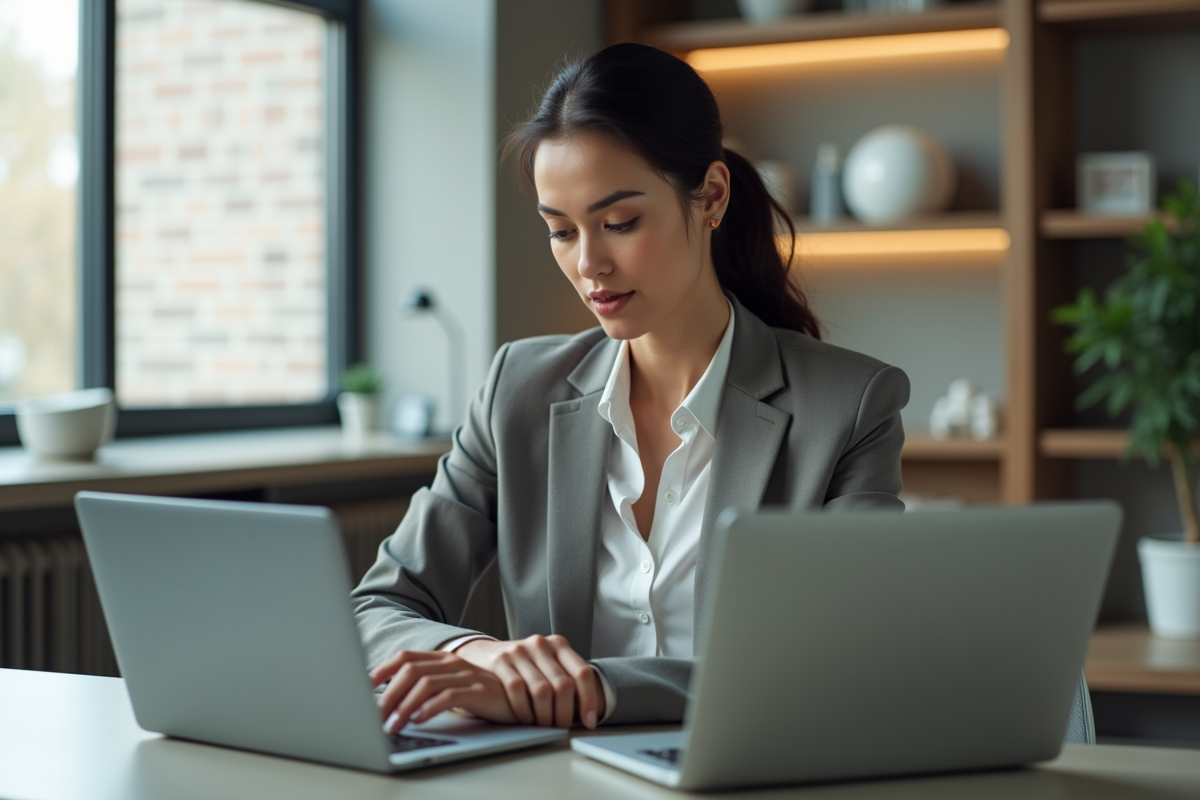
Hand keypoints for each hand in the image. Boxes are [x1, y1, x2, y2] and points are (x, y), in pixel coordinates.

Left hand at [370, 650, 517, 733]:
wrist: (518, 699)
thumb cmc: (479, 697)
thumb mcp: (449, 688)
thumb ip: (425, 689)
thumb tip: (389, 705)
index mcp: (442, 658)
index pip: (406, 657)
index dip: (383, 669)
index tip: (365, 687)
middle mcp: (452, 662)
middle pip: (410, 671)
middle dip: (389, 695)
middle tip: (376, 717)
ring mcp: (466, 674)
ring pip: (425, 684)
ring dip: (405, 705)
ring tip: (394, 724)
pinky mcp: (478, 690)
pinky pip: (448, 695)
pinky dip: (429, 708)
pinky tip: (419, 720)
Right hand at [456, 634, 604, 728]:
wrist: (484, 655)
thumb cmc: (523, 666)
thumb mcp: (547, 664)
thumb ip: (565, 679)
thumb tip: (589, 712)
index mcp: (559, 644)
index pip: (582, 672)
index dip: (589, 700)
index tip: (590, 721)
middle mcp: (541, 644)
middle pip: (563, 685)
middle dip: (565, 713)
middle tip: (563, 727)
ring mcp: (520, 651)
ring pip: (541, 690)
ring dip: (545, 715)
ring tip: (544, 725)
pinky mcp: (501, 660)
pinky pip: (517, 689)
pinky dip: (524, 709)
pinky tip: (525, 718)